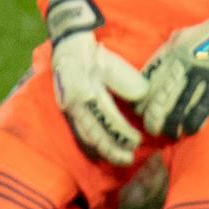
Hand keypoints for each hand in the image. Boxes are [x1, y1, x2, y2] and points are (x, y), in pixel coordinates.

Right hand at [46, 0, 148, 165]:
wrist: (68, 48)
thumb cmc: (93, 56)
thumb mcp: (112, 64)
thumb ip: (126, 82)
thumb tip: (141, 98)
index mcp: (87, 93)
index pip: (108, 121)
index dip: (123, 134)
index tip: (138, 141)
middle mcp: (76, 106)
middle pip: (95, 134)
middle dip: (112, 149)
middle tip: (129, 159)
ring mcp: (70, 110)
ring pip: (86, 136)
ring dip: (103, 150)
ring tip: (119, 159)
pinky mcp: (68, 112)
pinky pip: (79, 133)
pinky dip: (91, 145)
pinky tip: (102, 150)